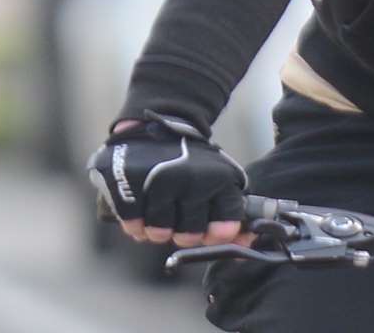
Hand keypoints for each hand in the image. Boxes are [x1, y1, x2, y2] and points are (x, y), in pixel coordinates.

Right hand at [89, 112, 247, 249]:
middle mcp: (192, 180)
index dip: (217, 235)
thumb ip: (231, 213)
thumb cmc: (189, 162)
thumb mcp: (219, 179)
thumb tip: (245, 247)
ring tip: (158, 212)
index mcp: (220, 179)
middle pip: (189, 235)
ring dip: (157, 230)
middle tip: (179, 219)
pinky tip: (140, 211)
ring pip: (159, 233)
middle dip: (184, 234)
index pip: (226, 225)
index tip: (211, 233)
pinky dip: (135, 225)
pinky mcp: (129, 184)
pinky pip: (133, 225)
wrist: (153, 126)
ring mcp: (159, 181)